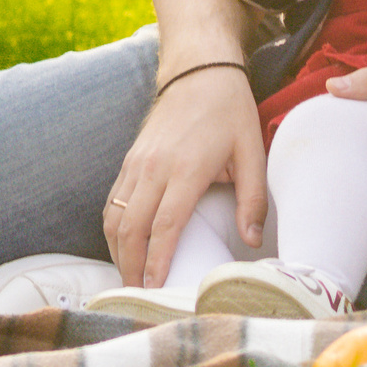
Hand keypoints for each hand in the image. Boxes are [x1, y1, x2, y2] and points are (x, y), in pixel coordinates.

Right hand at [103, 67, 264, 286]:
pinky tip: (122, 247)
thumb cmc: (230, 112)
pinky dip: (113, 229)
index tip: (155, 287)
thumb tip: (252, 241)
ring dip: (117, 251)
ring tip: (128, 279)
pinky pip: (113, 201)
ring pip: (115, 216)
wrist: (199, 71)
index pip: (165, 224)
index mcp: (186, 168)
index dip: (157, 260)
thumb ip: (253, 199)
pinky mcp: (129, 159)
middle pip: (131, 227)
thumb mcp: (253, 151)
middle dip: (131, 265)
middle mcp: (154, 167)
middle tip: (138, 295)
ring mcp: (136, 163)